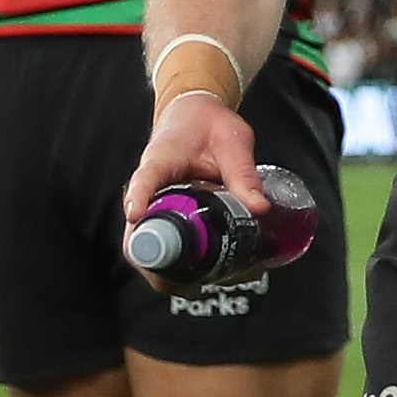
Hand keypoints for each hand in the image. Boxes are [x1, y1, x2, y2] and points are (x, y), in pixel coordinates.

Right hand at [120, 93, 267, 287]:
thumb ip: (244, 172)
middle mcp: (150, 188)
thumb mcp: (232, 141)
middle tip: (188, 281)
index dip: (138, 196)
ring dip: (168, 270)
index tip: (136, 213)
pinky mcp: (165, 216)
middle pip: (137, 230)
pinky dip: (179, 265)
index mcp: (160, 160)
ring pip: (147, 246)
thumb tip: (260, 209)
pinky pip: (165, 246)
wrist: (194, 114)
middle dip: (155, 260)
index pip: (144, 178)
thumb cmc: (210, 125)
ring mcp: (154, 206)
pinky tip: (207, 275)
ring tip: (203, 283)